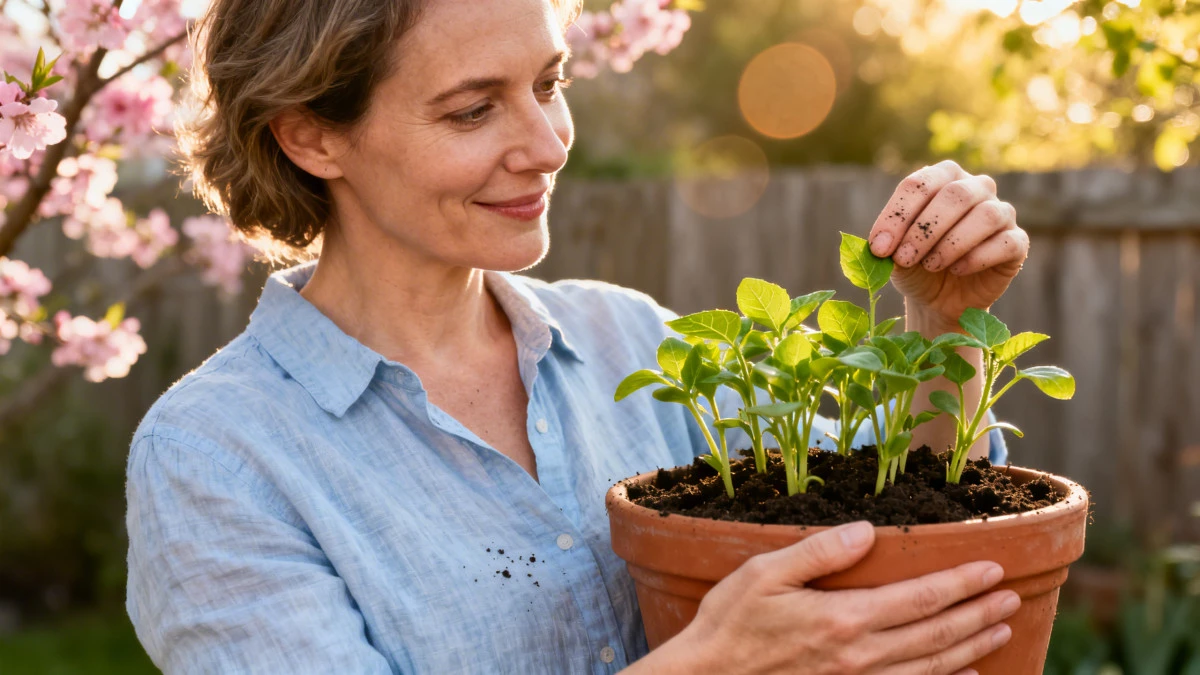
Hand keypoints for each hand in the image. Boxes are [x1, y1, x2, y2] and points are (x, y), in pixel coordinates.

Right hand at [636, 521, 1017, 674]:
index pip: (921, 598)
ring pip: (931, 666)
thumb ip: (818, 551)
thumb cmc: (730, 624)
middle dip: (979, 614)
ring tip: (1001, 630)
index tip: (992, 569)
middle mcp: (861, 656)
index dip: (961, 583)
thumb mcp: (763, 574)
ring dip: (972, 648)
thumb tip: (866, 530)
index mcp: (844, 619)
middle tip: (1010, 597)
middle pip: (937, 634)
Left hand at [867, 160, 1028, 329]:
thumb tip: (882, 245)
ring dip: (952, 243)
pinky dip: (978, 257)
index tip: (879, 248)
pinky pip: (1006, 242)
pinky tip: (957, 270)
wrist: (938, 299)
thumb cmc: (914, 266)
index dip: (897, 216)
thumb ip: (889, 243)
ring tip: (931, 265)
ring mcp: (1001, 212)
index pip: (920, 184)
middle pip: (955, 195)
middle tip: (904, 259)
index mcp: (943, 178)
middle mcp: (976, 187)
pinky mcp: (1017, 242)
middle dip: (924, 230)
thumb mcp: (893, 255)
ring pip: (986, 215)